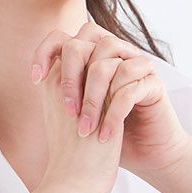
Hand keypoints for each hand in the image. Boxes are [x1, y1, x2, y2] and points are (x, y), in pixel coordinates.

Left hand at [31, 23, 191, 177]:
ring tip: (86, 128)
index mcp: (94, 58)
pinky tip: (105, 136)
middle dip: (71, 78)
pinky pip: (129, 88)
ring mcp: (136, 67)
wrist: (144, 155)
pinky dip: (113, 114)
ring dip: (92, 99)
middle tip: (68, 111)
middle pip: (85, 42)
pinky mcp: (154, 85)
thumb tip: (39, 76)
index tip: (37, 80)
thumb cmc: (106, 135)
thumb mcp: (78, 111)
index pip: (65, 37)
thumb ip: (64, 89)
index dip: (45, 51)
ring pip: (106, 63)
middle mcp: (115, 56)